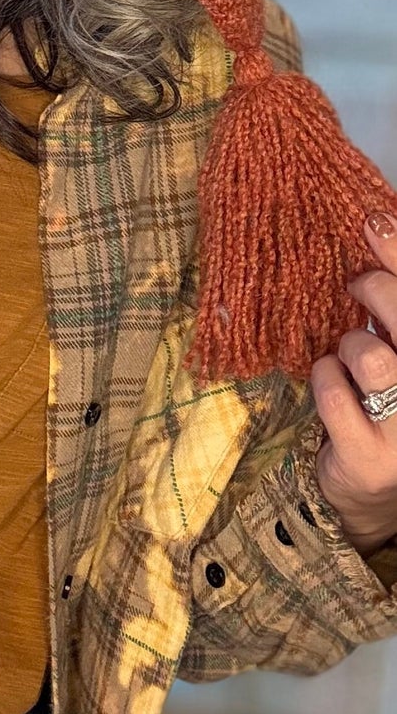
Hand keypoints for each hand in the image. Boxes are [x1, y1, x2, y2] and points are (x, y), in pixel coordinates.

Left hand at [311, 213, 396, 555]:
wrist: (377, 492)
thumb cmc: (391, 403)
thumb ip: (393, 308)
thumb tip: (377, 225)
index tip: (372, 221)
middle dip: (373, 288)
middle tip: (355, 285)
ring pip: (368, 353)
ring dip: (350, 345)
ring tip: (352, 358)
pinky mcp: (369, 457)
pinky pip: (332, 390)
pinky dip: (324, 379)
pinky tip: (334, 387)